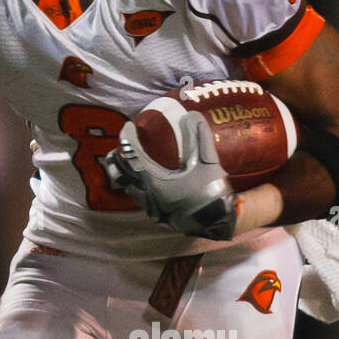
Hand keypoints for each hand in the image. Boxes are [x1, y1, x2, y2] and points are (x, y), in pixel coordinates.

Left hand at [104, 111, 239, 239]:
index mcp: (155, 183)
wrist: (219, 223)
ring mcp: (149, 208)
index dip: (128, 139)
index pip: (133, 156)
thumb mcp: (208, 163)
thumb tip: (191, 115)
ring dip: (126, 171)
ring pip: (127, 186)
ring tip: (132, 158)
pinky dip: (135, 183)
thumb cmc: (212, 193)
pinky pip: (137, 195)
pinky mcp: (155, 215)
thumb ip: (199, 137)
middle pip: (121, 174)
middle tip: (125, 143)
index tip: (128, 125)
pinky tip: (145, 176)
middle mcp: (147, 197)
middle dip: (119, 157)